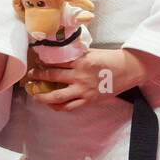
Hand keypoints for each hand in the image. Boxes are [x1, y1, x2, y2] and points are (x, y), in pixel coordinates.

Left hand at [27, 48, 148, 110]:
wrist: (128, 70)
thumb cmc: (111, 59)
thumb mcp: (92, 52)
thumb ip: (77, 56)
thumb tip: (61, 56)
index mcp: (80, 61)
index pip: (56, 62)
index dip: (44, 63)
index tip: (37, 62)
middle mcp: (79, 76)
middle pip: (52, 77)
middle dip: (38, 76)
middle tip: (30, 76)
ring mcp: (83, 90)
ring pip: (57, 96)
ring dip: (43, 96)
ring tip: (35, 95)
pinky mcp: (88, 100)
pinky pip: (69, 106)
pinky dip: (58, 107)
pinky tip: (52, 105)